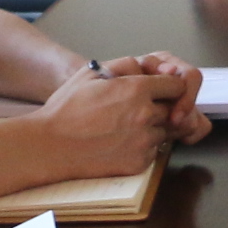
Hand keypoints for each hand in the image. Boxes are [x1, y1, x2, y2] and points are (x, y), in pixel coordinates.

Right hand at [39, 56, 208, 171]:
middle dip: (160, 107)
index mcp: (137, 90)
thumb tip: (146, 67)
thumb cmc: (66, 109)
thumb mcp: (91, 73)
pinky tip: (119, 142)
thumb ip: (124, 65)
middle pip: (172, 109)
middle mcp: (146, 115)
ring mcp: (144, 141)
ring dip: (152, 128)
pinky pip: (152, 152)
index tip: (158, 90)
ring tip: (123, 127)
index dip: (168, 86)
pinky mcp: (139, 163)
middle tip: (134, 110)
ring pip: (163, 131)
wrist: (50, 146)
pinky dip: (142, 147)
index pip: (177, 85)